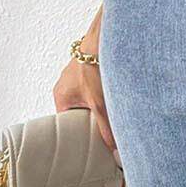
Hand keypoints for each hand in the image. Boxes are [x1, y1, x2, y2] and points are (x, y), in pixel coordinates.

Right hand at [52, 24, 118, 164]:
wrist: (108, 34)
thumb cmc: (95, 65)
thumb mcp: (100, 104)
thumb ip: (107, 129)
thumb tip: (116, 152)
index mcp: (61, 95)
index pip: (68, 124)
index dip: (81, 135)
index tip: (93, 145)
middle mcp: (68, 83)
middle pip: (82, 109)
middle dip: (95, 118)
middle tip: (109, 130)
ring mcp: (82, 71)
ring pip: (93, 94)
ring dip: (105, 101)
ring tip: (118, 111)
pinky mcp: (96, 61)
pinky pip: (102, 81)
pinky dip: (111, 88)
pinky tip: (124, 92)